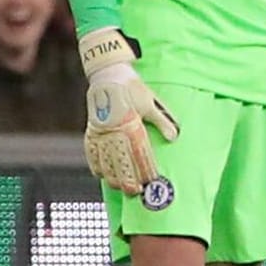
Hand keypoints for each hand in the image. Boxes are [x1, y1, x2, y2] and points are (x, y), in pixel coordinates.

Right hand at [80, 27, 179, 194]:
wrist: (107, 73)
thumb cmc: (131, 87)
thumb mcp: (151, 101)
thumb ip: (162, 120)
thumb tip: (174, 136)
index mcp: (131, 122)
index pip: (139, 151)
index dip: (145, 167)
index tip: (151, 180)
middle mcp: (115, 129)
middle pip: (121, 159)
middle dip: (128, 177)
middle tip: (134, 192)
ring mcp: (101, 129)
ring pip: (105, 157)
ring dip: (112, 175)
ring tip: (118, 187)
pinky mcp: (92, 128)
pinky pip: (91, 150)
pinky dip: (95, 163)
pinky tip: (99, 175)